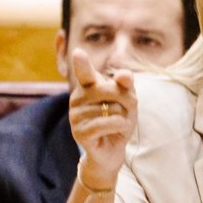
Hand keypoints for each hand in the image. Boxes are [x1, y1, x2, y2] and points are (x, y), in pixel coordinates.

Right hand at [68, 48, 135, 186]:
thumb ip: (126, 84)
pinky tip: (119, 129)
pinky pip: (107, 123)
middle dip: (127, 101)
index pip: (84, 71)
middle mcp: (77, 98)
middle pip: (111, 90)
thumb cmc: (118, 119)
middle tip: (124, 111)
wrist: (112, 149)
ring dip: (123, 116)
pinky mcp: (79, 133)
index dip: (82, 62)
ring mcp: (75, 116)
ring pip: (111, 108)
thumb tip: (124, 74)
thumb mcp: (128, 100)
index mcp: (86, 85)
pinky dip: (120, 125)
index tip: (78, 53)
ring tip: (117, 124)